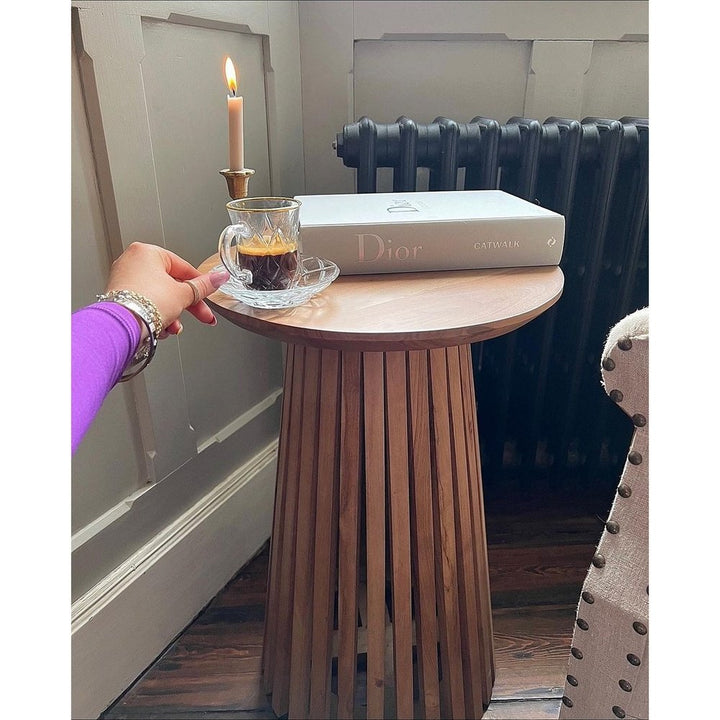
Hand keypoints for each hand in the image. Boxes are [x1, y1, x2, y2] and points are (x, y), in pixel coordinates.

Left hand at [105, 242, 229, 336]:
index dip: (200, 286)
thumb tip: (219, 278)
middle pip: (171, 285)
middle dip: (187, 306)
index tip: (209, 294)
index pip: (183, 268)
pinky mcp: (119, 297)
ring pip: (159, 298)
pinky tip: (160, 328)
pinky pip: (146, 305)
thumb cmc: (145, 304)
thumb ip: (204, 286)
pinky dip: (156, 316)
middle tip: (202, 316)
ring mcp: (124, 279)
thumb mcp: (184, 294)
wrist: (123, 325)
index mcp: (147, 252)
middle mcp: (132, 262)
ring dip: (172, 315)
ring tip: (174, 326)